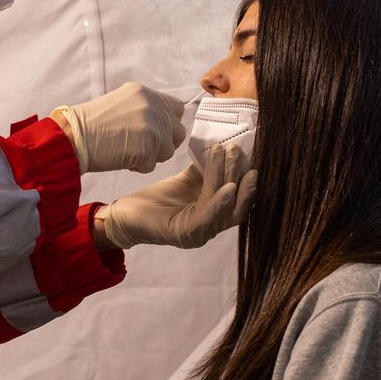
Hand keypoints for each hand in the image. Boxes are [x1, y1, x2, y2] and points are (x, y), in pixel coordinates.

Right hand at [50, 83, 185, 173]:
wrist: (74, 136)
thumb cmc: (91, 123)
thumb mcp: (121, 103)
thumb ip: (145, 108)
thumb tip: (162, 122)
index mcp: (147, 94)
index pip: (177, 108)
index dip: (169, 122)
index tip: (156, 131)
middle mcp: (153, 107)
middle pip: (177, 131)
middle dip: (163, 142)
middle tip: (142, 146)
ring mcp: (152, 127)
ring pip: (168, 150)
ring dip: (151, 156)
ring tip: (128, 151)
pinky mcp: (147, 148)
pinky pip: (152, 165)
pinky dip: (138, 166)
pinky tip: (121, 158)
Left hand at [95, 143, 256, 248]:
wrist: (126, 215)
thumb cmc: (156, 199)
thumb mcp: (185, 181)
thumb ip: (204, 170)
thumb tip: (221, 144)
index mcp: (213, 215)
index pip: (238, 198)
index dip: (249, 179)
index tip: (254, 154)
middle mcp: (211, 228)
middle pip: (237, 204)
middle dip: (243, 176)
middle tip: (242, 150)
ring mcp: (199, 234)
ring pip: (223, 206)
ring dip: (229, 178)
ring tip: (229, 154)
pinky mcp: (184, 235)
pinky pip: (207, 217)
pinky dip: (219, 201)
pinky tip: (226, 186)